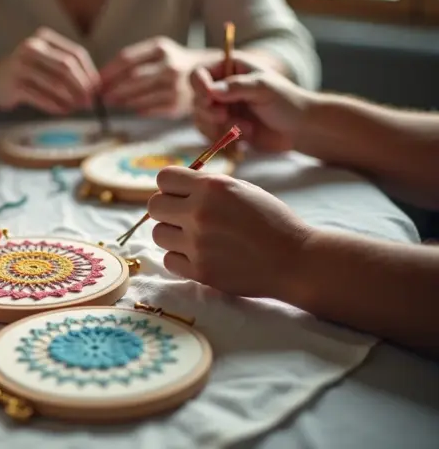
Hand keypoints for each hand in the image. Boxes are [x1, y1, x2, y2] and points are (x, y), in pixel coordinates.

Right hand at [0, 27, 98, 114]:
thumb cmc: (23, 75)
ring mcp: (21, 66)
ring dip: (71, 98)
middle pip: (67, 66)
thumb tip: (94, 87)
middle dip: (82, 86)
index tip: (98, 88)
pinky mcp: (14, 85)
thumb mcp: (44, 62)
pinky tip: (63, 111)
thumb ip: (65, 68)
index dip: (90, 72)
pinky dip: (56, 106)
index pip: (75, 54)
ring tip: (78, 108)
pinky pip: (42, 97)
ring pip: (55, 83)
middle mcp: (31, 48)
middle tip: (90, 101)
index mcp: (43, 38)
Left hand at [100, 37, 208, 116]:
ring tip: (112, 102)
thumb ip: (133, 60)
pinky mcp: (177, 105)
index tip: (96, 80)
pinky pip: (149, 110)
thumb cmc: (171, 62)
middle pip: (132, 78)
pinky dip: (136, 109)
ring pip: (139, 96)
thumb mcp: (157, 51)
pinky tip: (130, 107)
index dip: (108, 71)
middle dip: (112, 88)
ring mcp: (174, 87)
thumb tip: (102, 78)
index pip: (126, 58)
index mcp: (160, 48)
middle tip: (101, 95)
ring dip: (121, 101)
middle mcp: (169, 66)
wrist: (205, 74)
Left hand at [147, 167, 311, 298]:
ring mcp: (197, 244)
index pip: (164, 178)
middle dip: (167, 210)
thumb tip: (175, 187)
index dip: (171, 186)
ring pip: (157, 235)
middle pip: (153, 206)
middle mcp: (200, 213)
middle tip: (185, 218)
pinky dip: (180, 259)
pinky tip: (200, 256)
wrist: (296, 260)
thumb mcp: (242, 189)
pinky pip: (168, 261)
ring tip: (195, 238)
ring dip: (172, 235)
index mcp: (212, 187)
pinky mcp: (199, 271)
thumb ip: (207, 186)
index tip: (182, 195)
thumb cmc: (271, 220)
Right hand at [190, 54, 316, 152]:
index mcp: (229, 69)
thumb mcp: (264, 88)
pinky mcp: (224, 129)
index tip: (209, 99)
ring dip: (219, 128)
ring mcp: (222, 109)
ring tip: (246, 129)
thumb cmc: (287, 102)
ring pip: (200, 120)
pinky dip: (223, 139)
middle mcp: (221, 88)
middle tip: (225, 117)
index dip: (199, 86)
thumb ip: (237, 87)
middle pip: (196, 99)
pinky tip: (246, 137)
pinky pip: (209, 135)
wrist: (300, 129)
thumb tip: (211, 91)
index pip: (199, 73)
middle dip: (209, 111)